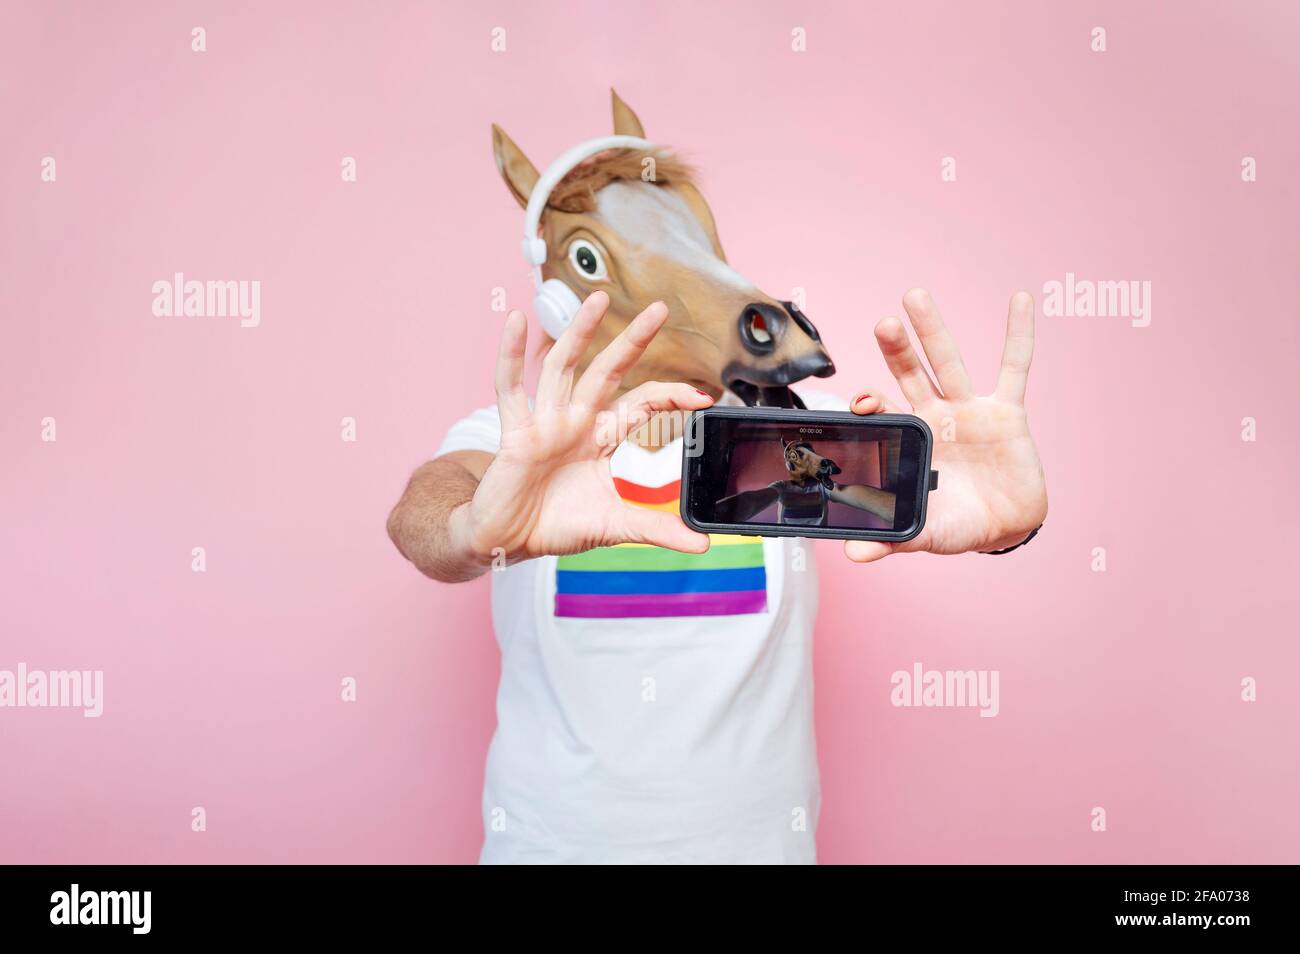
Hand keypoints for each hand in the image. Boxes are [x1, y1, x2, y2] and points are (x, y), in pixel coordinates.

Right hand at [454, 291, 713, 563]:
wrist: (508, 541)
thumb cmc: (556, 525)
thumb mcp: (615, 526)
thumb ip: (657, 529)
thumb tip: (702, 544)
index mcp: (600, 438)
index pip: (641, 405)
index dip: (670, 396)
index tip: (703, 397)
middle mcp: (575, 421)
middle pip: (607, 372)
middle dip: (632, 341)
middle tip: (660, 309)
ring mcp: (544, 422)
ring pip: (563, 368)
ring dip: (579, 332)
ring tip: (598, 299)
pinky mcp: (515, 433)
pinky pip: (509, 388)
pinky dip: (511, 355)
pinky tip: (515, 321)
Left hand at [845, 289, 1047, 562]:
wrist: (1004, 527)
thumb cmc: (956, 524)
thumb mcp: (924, 533)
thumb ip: (892, 540)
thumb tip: (854, 556)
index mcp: (910, 440)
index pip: (883, 411)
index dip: (870, 401)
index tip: (860, 400)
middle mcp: (934, 417)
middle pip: (910, 374)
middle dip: (895, 349)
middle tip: (883, 322)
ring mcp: (969, 409)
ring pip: (948, 362)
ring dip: (933, 330)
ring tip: (915, 295)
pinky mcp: (1006, 411)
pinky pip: (1015, 367)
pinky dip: (1019, 334)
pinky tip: (1021, 301)